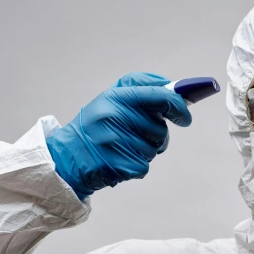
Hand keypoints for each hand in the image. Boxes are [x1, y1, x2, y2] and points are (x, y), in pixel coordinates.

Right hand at [45, 72, 191, 199]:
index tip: (185, 116)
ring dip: (146, 149)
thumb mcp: (111, 98)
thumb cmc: (94, 126)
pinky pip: (145, 165)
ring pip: (155, 148)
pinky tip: (120, 159)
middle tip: (137, 134)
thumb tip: (174, 89)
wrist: (68, 156)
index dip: (178, 106)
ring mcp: (118, 143)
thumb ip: (141, 88)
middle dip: (156, 133)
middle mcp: (116, 117)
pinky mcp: (121, 165)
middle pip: (160, 128)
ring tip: (123, 146)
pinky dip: (137, 164)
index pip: (160, 97)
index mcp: (116, 97)